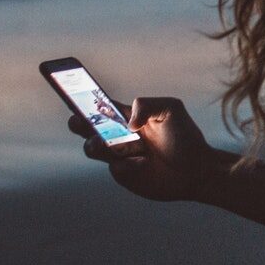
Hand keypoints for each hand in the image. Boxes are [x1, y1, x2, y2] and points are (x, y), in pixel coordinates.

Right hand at [67, 96, 215, 202]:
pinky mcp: (124, 175)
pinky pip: (115, 169)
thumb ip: (148, 104)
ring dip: (96, 145)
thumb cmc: (184, 136)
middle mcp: (118, 135)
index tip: (68, 89)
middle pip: (87, 127)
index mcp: (127, 115)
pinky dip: (126, 165)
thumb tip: (128, 122)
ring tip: (107, 144)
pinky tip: (143, 163)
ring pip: (94, 148)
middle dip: (78, 123)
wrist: (196, 169)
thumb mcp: (171, 109)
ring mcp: (118, 156)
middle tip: (78, 121)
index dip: (82, 98)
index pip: (99, 105)